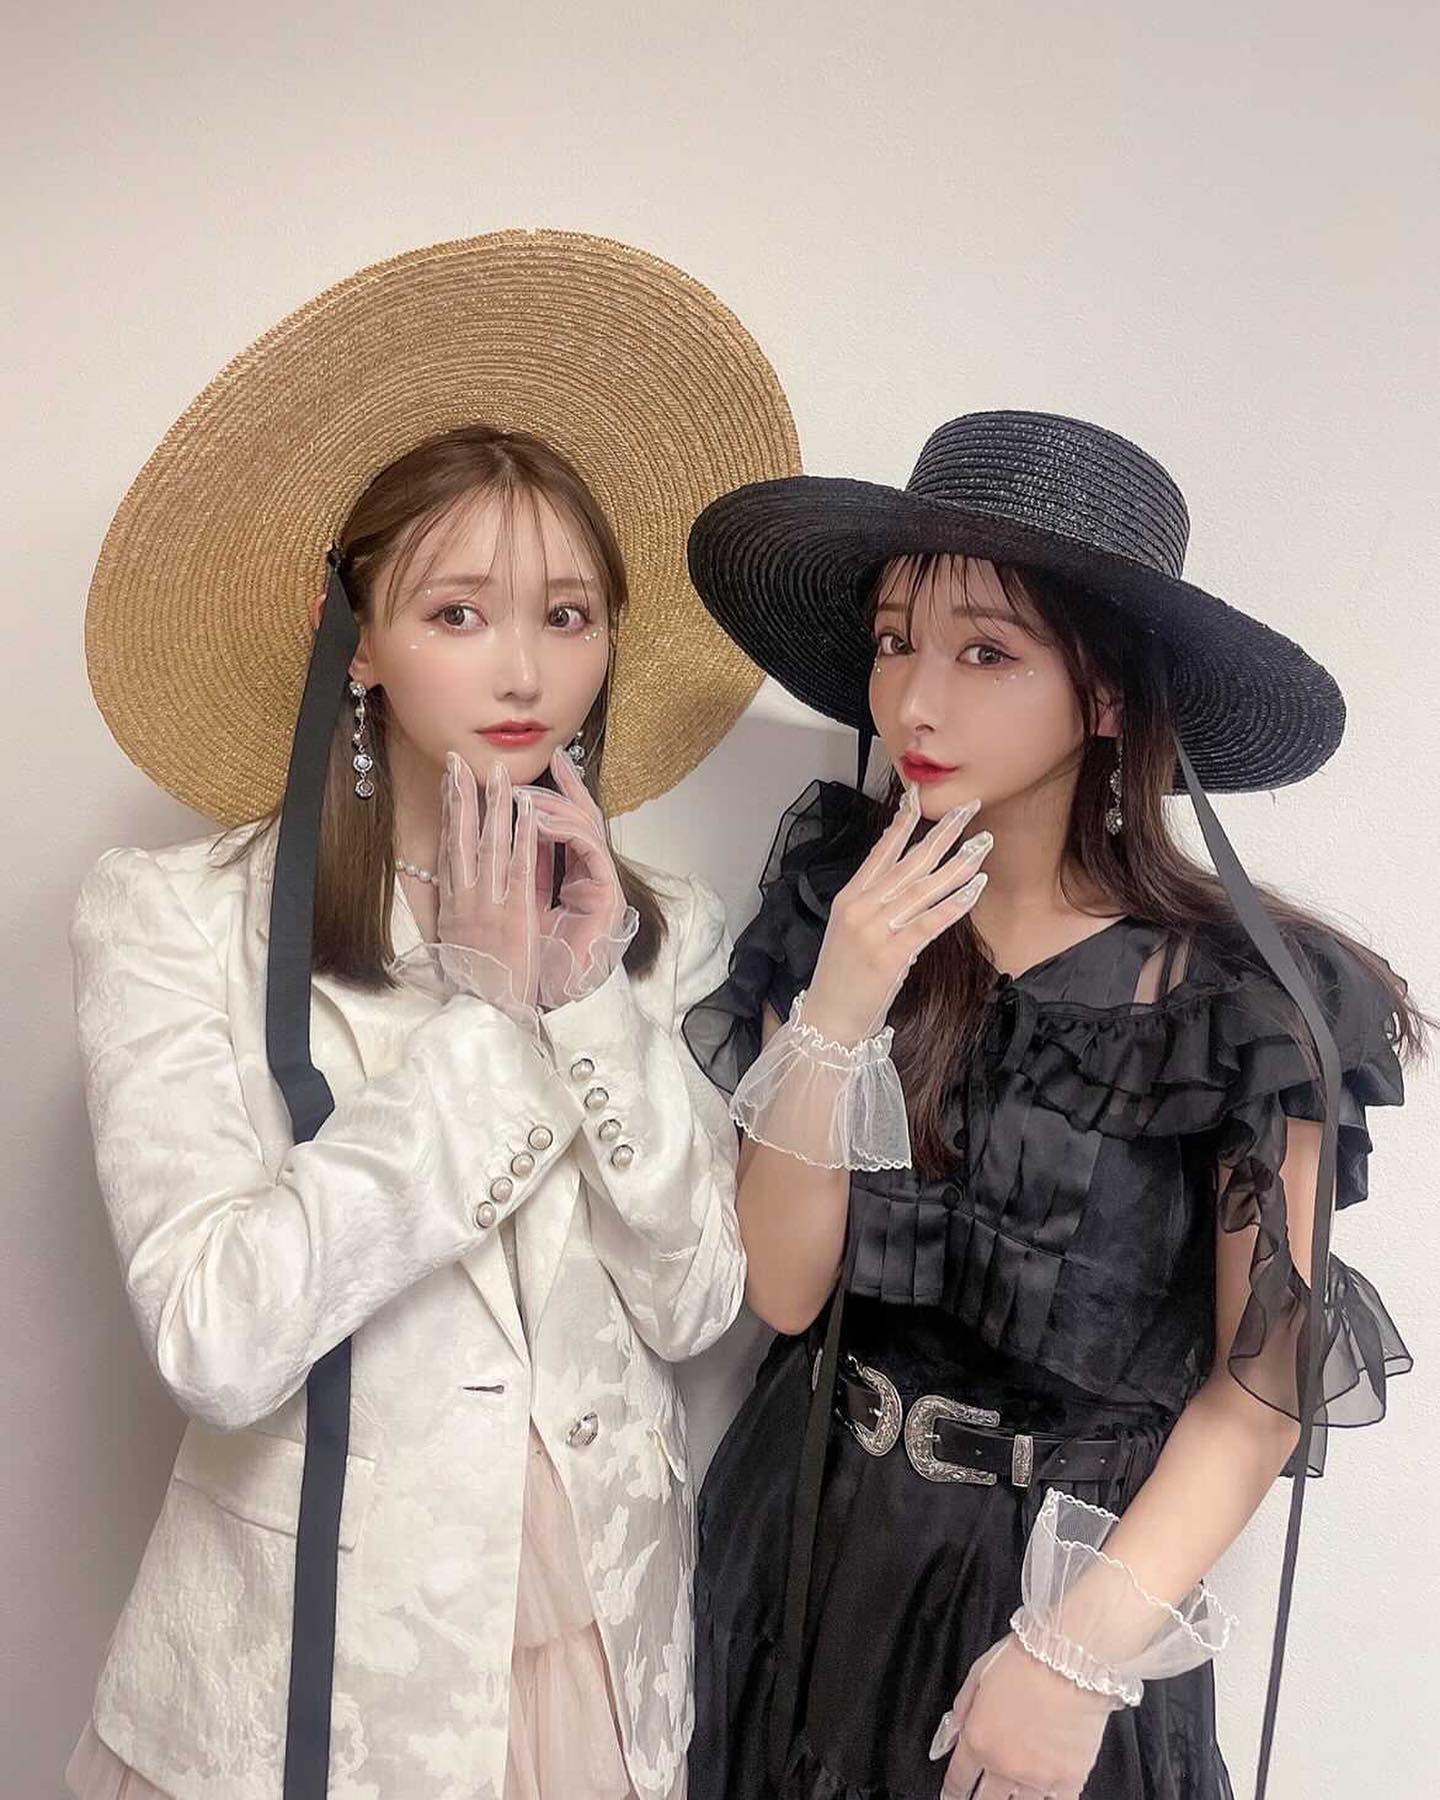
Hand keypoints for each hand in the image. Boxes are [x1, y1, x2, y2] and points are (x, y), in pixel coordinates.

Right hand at [433, 751, 541, 1016]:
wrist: (485, 1011)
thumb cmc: (477, 980)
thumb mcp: (459, 938)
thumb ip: (463, 906)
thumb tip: (460, 879)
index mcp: (452, 905)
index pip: (449, 850)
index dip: (449, 814)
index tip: (450, 782)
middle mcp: (465, 899)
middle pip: (461, 839)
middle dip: (462, 797)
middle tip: (463, 761)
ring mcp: (489, 905)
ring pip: (490, 846)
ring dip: (495, 807)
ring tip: (499, 774)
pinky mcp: (515, 915)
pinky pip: (521, 869)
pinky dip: (525, 838)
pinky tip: (529, 813)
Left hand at [523, 750, 635, 1007]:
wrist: (554, 999)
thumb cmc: (539, 958)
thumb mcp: (528, 903)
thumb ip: (530, 869)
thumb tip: (515, 833)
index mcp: (577, 877)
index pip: (569, 826)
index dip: (557, 795)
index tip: (541, 768)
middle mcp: (594, 876)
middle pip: (584, 818)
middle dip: (565, 788)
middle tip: (547, 762)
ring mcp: (603, 883)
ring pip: (585, 827)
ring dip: (554, 804)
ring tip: (524, 792)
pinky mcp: (606, 895)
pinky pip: (586, 848)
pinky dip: (562, 829)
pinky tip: (536, 819)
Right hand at [801, 786, 990, 1044]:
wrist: (827, 1020)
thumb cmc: (842, 978)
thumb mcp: (849, 931)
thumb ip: (873, 903)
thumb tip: (903, 879)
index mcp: (849, 898)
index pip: (881, 851)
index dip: (902, 822)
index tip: (920, 796)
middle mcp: (861, 908)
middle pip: (909, 862)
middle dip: (942, 833)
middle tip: (969, 808)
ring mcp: (875, 930)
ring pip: (923, 887)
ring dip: (958, 863)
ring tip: (983, 843)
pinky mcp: (892, 955)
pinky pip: (929, 923)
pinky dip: (954, 903)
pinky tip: (975, 886)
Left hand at [932, 1636, 1117, 1799]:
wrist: (1070, 1658)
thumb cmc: (1025, 1658)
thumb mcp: (977, 1676)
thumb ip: (961, 1712)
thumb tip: (948, 1739)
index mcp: (978, 1740)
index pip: (958, 1780)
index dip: (952, 1792)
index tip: (951, 1796)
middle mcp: (1005, 1765)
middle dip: (980, 1799)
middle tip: (981, 1796)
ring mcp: (1038, 1776)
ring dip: (1012, 1799)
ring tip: (1013, 1792)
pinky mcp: (1070, 1778)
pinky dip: (1048, 1799)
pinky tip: (1045, 1793)